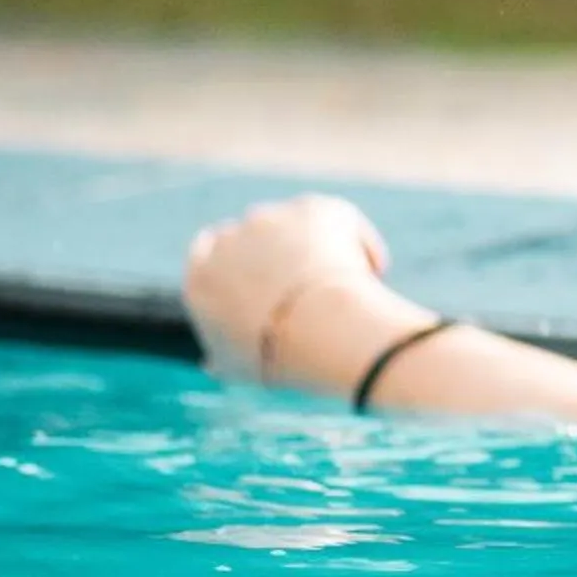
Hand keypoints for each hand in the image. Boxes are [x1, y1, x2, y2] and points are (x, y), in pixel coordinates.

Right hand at [184, 194, 391, 383]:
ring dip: (315, 246)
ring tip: (345, 284)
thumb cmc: (280, 359)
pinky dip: (357, 242)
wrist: (321, 331)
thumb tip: (213, 362)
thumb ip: (222, 356)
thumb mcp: (238, 369)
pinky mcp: (314, 208)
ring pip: (296, 225)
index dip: (238, 264)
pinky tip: (376, 270)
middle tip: (309, 284)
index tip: (262, 278)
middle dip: (278, 252)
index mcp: (201, 278)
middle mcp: (230, 239)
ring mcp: (271, 219)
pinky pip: (339, 221)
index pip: (207, 254)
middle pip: (252, 235)